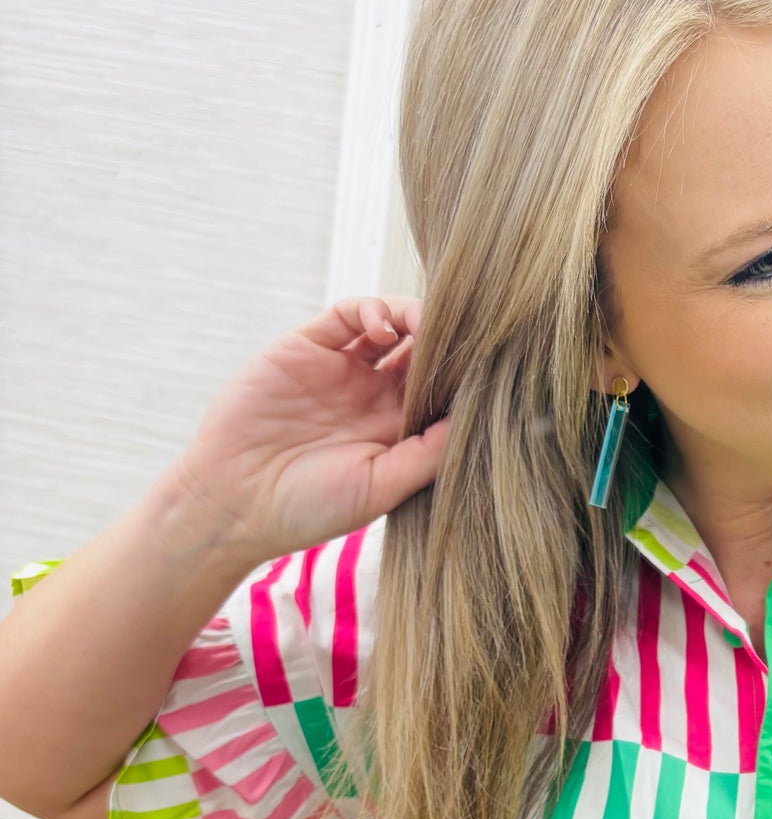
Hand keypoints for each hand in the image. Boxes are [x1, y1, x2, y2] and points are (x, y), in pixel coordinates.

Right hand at [171, 295, 450, 563]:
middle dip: (446, 341)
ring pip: (391, 326)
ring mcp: (341, 370)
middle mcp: (373, 397)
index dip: (464, 376)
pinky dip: (373, 309)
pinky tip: (385, 328)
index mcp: (397, 431)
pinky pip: (348, 314)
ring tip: (427, 326)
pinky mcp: (307, 347)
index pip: (444, 391)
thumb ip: (427, 454)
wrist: (235, 502)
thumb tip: (474, 419)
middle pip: (423, 352)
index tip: (487, 370)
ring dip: (415, 317)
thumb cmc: (310, 509)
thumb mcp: (381, 488)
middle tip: (464, 338)